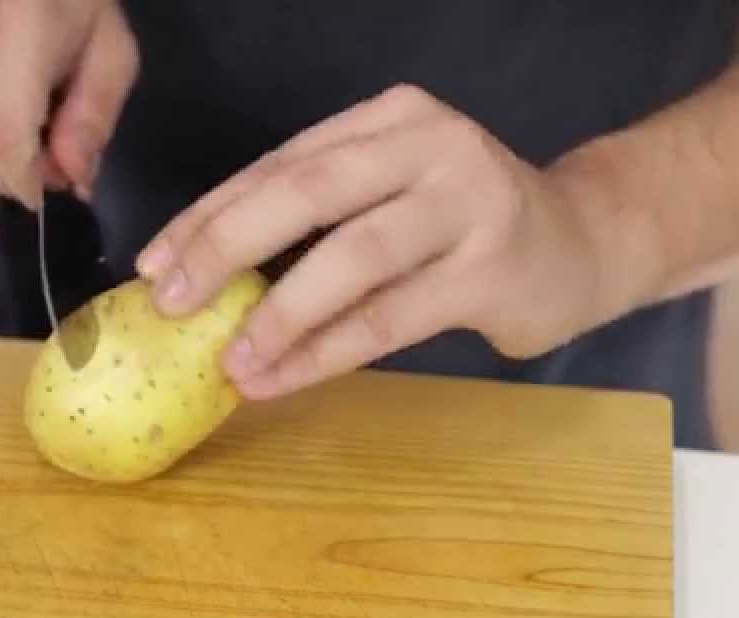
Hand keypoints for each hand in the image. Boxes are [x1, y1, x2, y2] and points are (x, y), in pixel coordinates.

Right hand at [0, 0, 138, 208]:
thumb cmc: (68, 7)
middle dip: (21, 176)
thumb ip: (95, 113)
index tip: (51, 190)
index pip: (3, 130)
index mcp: (19, 27)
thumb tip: (73, 179)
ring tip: (25, 133)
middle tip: (51, 155)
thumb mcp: (110, 50)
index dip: (26, 179)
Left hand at [135, 85, 650, 399]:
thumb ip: (316, 215)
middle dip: (226, 248)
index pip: (281, 164)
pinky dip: (324, 352)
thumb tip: (206, 273)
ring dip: (278, 314)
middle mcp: (429, 145)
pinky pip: (387, 319)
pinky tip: (279, 378)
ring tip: (229, 360)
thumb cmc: (462, 224)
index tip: (155, 263)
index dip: (210, 214)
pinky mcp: (491, 272)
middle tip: (171, 301)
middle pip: (306, 193)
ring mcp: (468, 204)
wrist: (583, 243)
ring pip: (350, 259)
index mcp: (388, 119)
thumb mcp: (389, 193)